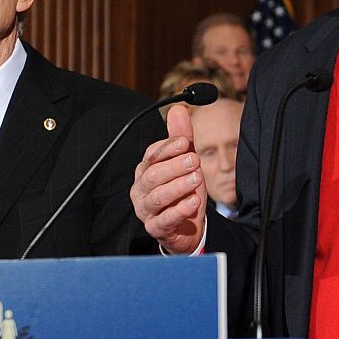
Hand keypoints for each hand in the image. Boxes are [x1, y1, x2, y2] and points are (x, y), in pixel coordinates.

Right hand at [130, 103, 206, 254]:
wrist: (186, 227)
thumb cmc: (183, 191)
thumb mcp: (186, 163)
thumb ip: (181, 138)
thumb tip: (178, 109)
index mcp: (146, 170)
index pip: (152, 155)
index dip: (168, 148)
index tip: (185, 142)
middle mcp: (141, 189)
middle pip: (153, 175)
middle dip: (174, 166)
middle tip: (195, 160)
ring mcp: (146, 210)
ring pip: (157, 197)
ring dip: (178, 186)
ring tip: (197, 178)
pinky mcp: (155, 228)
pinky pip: (164, 219)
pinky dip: (179, 210)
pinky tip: (193, 202)